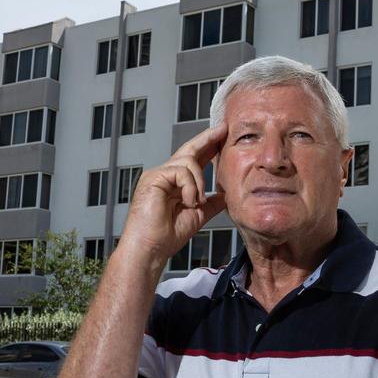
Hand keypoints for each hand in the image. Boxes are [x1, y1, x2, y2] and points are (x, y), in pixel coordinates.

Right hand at [119, 124, 228, 261]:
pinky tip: (188, 201)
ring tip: (196, 202)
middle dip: (207, 139)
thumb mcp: (198, 215)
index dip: (209, 148)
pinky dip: (189, 186)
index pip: (194, 160)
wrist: (151, 248)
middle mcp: (165, 175)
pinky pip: (180, 171)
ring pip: (188, 161)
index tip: (223, 138)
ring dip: (199, 182)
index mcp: (176, 183)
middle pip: (189, 150)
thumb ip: (211, 203)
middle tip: (223, 129)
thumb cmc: (167, 236)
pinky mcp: (153, 177)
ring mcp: (158, 175)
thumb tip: (227, 194)